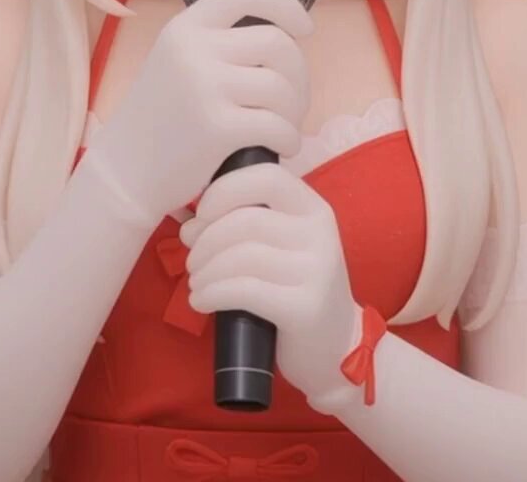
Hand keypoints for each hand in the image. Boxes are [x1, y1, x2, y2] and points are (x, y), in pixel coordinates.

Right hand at [90, 0, 312, 224]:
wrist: (124, 173)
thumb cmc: (162, 119)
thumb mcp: (177, 63)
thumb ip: (219, 44)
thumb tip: (284, 36)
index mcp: (185, 28)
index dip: (285, 4)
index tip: (305, 28)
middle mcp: (193, 49)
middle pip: (276, 43)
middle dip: (298, 73)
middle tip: (293, 101)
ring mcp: (204, 87)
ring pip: (281, 86)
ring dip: (295, 111)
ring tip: (285, 128)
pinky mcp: (216, 127)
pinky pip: (277, 125)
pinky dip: (289, 139)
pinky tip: (282, 148)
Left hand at [180, 162, 361, 408]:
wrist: (336, 348)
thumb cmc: (296, 289)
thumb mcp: (282, 246)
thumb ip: (245, 225)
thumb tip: (189, 226)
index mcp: (313, 209)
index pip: (268, 177)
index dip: (225, 189)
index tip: (201, 214)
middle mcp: (320, 233)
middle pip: (246, 220)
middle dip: (206, 240)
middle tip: (191, 261)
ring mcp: (317, 270)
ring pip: (242, 256)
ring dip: (206, 270)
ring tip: (196, 283)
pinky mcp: (305, 308)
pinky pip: (245, 291)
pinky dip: (212, 293)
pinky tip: (201, 301)